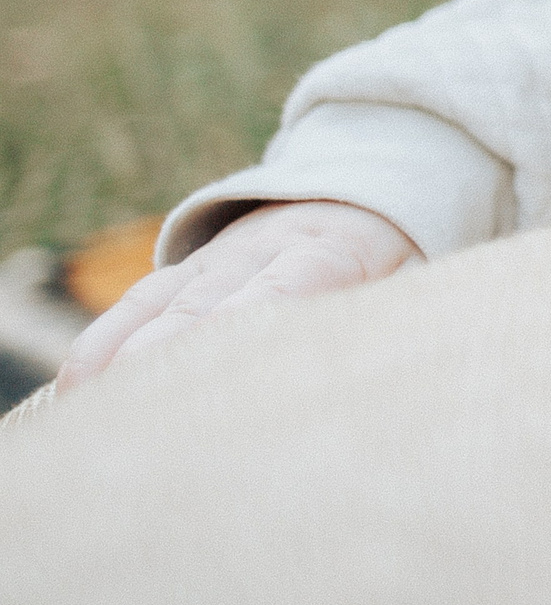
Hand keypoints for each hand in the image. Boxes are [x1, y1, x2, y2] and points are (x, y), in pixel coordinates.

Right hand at [56, 200, 420, 390]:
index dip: (246, 324)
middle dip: (170, 355)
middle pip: (204, 306)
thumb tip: (395, 363)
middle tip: (146, 414)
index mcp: (328, 254)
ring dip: (124, 357)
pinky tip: (79, 388)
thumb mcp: (417, 274)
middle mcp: (260, 253)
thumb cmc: (397, 253)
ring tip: (98, 411)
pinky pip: (137, 304)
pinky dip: (105, 344)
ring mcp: (216, 261)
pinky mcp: (186, 273)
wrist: (362, 190)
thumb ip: (398, 314)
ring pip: (160, 305)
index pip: (284, 288)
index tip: (219, 368)